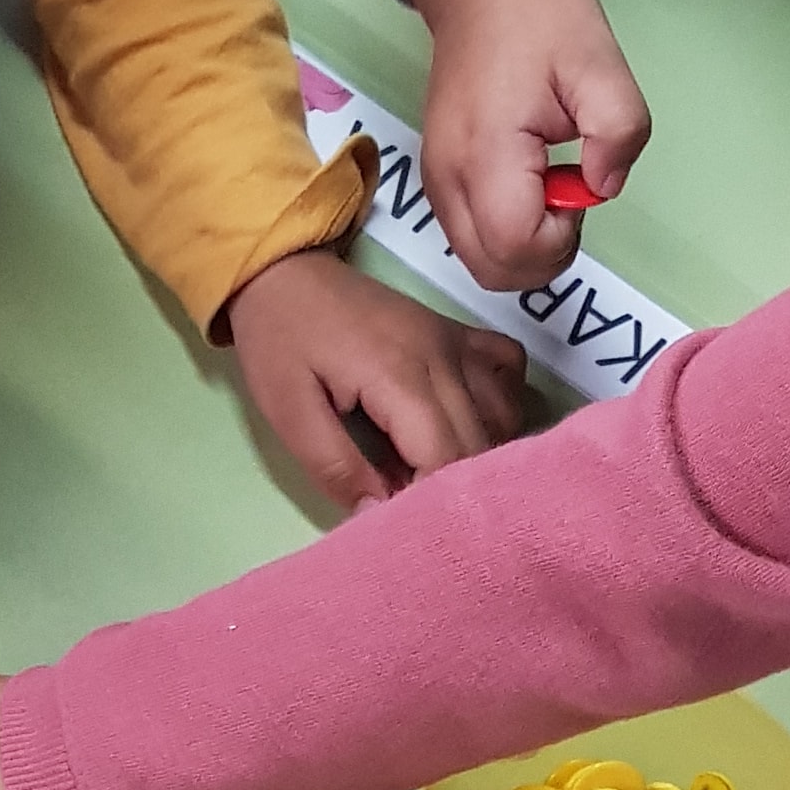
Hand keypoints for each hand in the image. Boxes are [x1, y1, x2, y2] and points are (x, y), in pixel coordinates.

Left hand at [224, 246, 523, 508]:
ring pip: (502, 416)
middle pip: (479, 445)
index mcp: (402, 379)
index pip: (446, 460)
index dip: (429, 501)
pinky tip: (470, 424)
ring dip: (479, 454)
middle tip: (410, 501)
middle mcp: (445, 359)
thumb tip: (378, 516)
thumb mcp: (288, 413)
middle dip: (451, 487)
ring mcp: (458, 343)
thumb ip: (336, 468)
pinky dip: (501, 406)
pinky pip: (509, 372)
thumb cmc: (280, 340)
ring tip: (433, 471)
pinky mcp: (459, 334)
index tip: (402, 519)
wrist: (285, 270)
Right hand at [390, 0, 650, 288]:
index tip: (579, 187)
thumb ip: (619, 130)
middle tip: (570, 192)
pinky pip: (473, 238)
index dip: (561, 238)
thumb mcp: (601, 63)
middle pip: (496, 272)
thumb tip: (602, 187)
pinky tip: (529, 181)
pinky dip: (508, 231)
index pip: (517, 248)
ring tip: (550, 182)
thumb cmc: (542, 17)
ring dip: (527, 244)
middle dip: (545, 253)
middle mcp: (447, 179)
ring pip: (482, 263)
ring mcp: (436, 183)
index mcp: (485, 153)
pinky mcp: (437, 181)